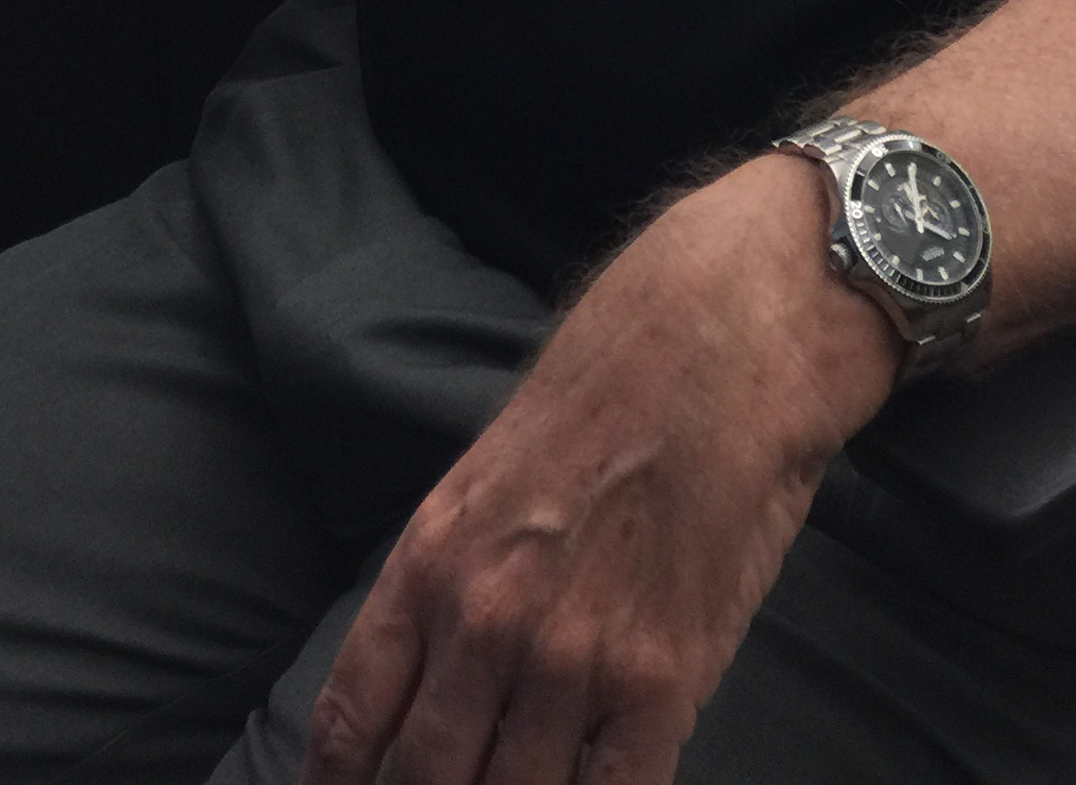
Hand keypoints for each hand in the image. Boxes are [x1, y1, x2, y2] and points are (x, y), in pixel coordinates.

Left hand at [305, 155, 899, 784]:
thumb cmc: (614, 384)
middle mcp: (484, 621)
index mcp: (431, 560)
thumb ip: (456, 574)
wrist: (724, 335)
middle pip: (423, 779)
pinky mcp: (660, 681)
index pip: (351, 718)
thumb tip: (437, 680)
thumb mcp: (493, 469)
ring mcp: (571, 658)